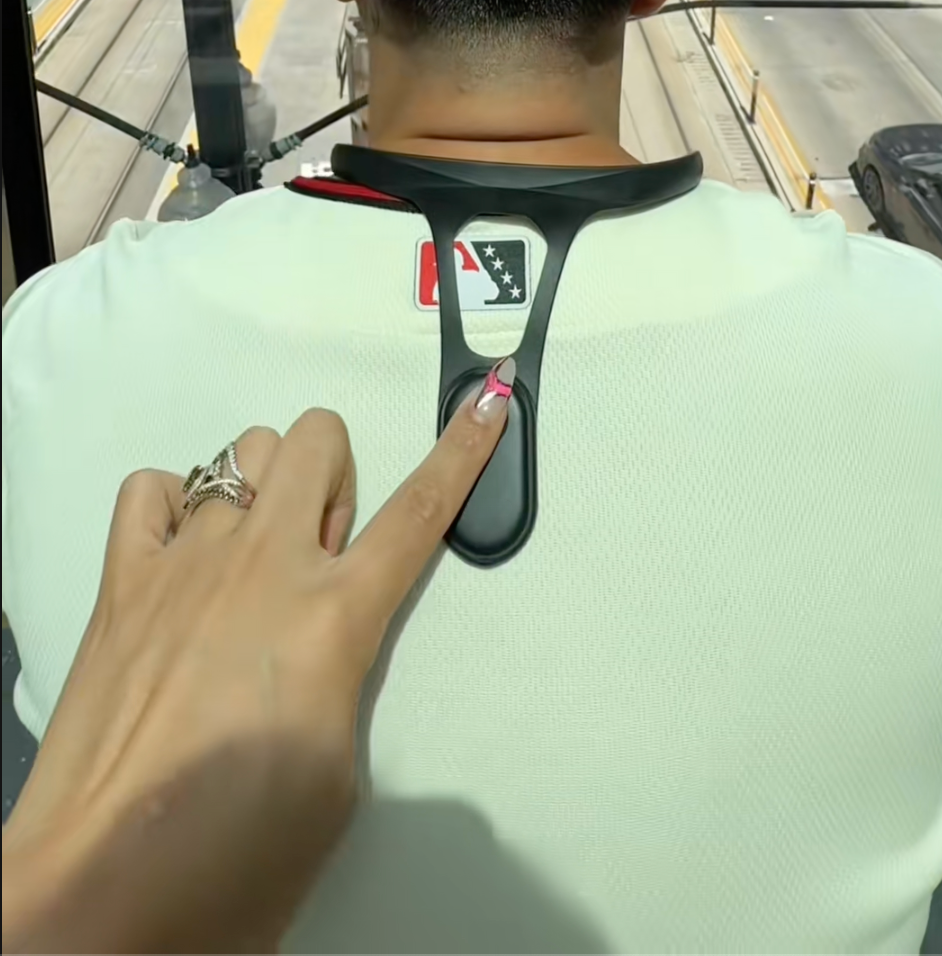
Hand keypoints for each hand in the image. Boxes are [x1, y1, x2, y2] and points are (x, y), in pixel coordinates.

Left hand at [1, 359, 513, 953]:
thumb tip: (319, 632)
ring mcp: (186, 561)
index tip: (488, 403)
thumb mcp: (339, 768)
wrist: (106, 885)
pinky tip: (182, 555)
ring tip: (249, 560)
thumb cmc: (240, 851)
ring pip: (241, 451)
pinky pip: (151, 489)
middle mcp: (264, 564)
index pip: (419, 512)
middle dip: (333, 475)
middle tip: (321, 552)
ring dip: (262, 488)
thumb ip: (343, 670)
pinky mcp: (122, 581)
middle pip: (316, 439)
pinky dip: (175, 506)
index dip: (463, 450)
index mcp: (335, 616)